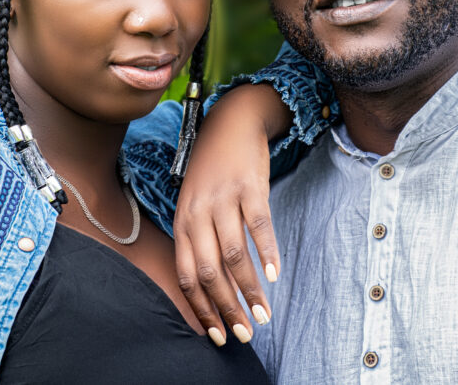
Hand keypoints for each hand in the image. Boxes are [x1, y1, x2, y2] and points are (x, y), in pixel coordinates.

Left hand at [173, 83, 289, 345]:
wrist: (230, 122)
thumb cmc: (212, 169)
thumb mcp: (194, 202)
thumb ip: (197, 238)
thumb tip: (209, 284)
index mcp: (182, 221)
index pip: (185, 274)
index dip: (201, 308)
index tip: (217, 335)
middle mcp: (198, 212)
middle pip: (208, 271)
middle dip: (226, 308)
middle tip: (245, 334)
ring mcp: (223, 199)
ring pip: (233, 255)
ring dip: (250, 290)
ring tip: (264, 314)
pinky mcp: (249, 186)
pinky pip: (258, 226)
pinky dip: (267, 253)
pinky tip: (275, 275)